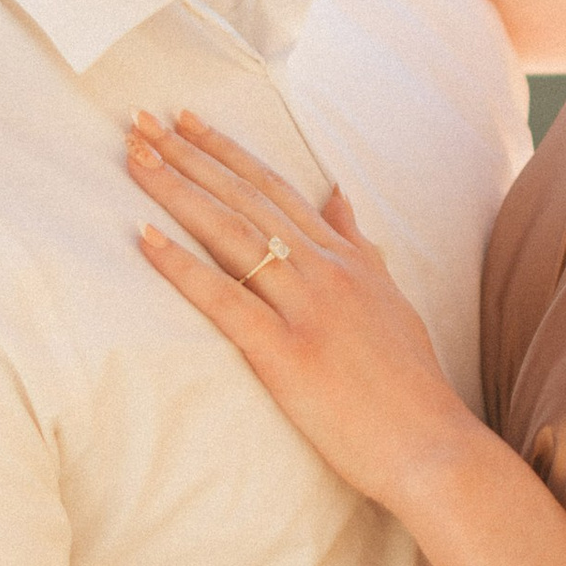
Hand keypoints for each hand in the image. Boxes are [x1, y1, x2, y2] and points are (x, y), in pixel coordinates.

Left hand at [128, 117, 479, 510]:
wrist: (432, 447)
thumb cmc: (411, 386)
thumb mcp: (391, 299)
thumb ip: (360, 246)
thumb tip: (339, 195)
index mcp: (347, 259)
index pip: (277, 189)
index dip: (228, 151)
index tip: (187, 120)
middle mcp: (327, 272)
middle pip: (245, 198)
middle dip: (190, 155)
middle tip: (140, 119)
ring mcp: (308, 309)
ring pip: (231, 234)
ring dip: (176, 190)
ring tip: (133, 157)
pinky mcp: (287, 354)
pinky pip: (224, 300)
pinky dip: (181, 266)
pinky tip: (145, 237)